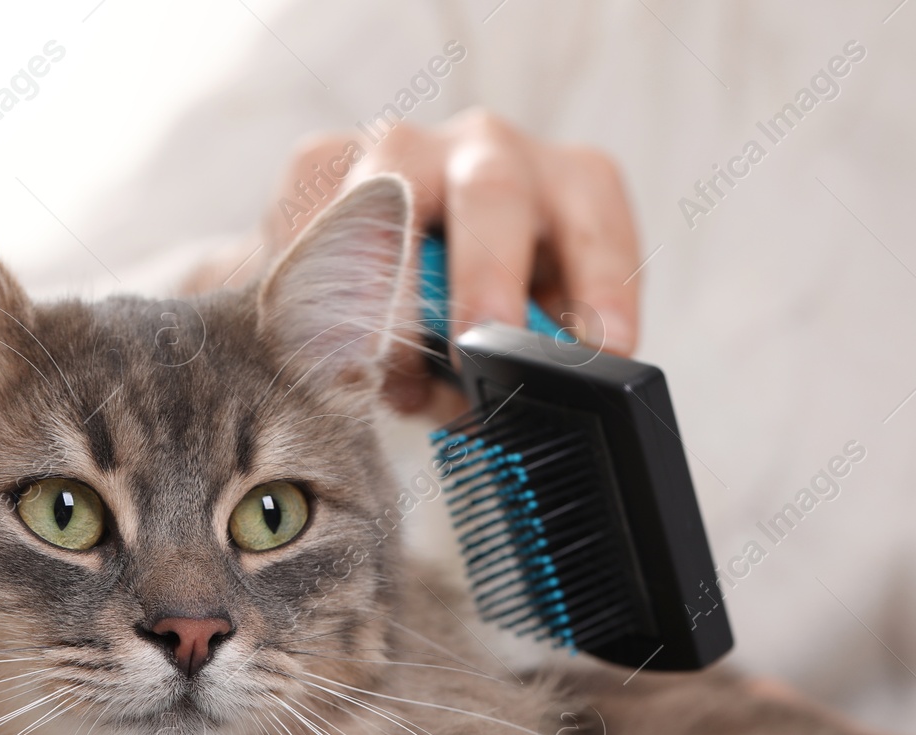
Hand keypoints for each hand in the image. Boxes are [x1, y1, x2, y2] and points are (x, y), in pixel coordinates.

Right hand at [260, 108, 642, 414]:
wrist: (382, 268)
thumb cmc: (480, 312)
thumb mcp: (526, 337)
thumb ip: (527, 361)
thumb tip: (501, 406)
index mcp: (571, 186)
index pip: (597, 226)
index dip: (603, 286)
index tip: (603, 346)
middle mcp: (493, 149)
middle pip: (492, 194)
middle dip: (484, 274)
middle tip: (477, 341)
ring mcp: (403, 146)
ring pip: (386, 199)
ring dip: (380, 290)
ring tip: (375, 363)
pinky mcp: (323, 162)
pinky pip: (312, 222)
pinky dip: (312, 286)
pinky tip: (318, 337)